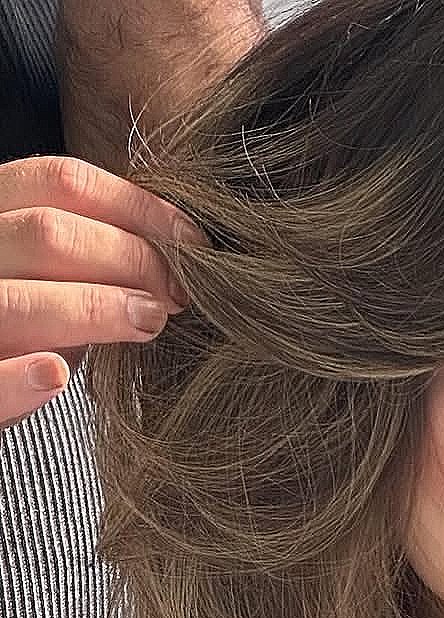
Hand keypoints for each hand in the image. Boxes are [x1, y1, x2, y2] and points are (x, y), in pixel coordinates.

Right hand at [0, 153, 207, 430]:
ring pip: (18, 299)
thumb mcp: (48, 274)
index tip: (192, 241)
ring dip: (94, 309)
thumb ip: (91, 260)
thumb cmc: (23, 327)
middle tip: (178, 295)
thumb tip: (175, 259)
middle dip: (130, 259)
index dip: (139, 207)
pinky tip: (55, 375)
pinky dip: (19, 377)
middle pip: (49, 232)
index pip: (64, 182)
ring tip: (148, 322)